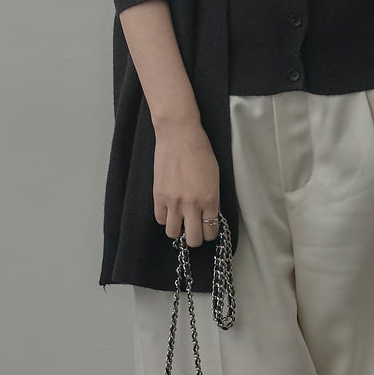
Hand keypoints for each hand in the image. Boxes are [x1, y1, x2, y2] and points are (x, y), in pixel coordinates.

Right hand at [153, 113, 221, 247]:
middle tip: (195, 228)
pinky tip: (170, 209)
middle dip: (196, 237)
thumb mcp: (215, 177)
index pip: (211, 231)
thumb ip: (213, 199)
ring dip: (178, 229)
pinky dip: (165, 217)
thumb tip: (209, 215)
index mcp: (210, 199)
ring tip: (180, 219)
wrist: (179, 135)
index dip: (210, 232)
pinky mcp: (158, 196)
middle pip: (193, 240)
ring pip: (173, 233)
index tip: (208, 228)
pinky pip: (159, 219)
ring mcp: (173, 201)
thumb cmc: (200, 151)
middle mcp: (192, 204)